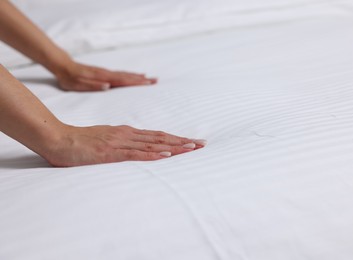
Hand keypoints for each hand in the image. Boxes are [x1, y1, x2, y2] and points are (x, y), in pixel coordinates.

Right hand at [46, 125, 205, 166]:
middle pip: (161, 138)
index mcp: (127, 132)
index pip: (157, 135)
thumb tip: (138, 147)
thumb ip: (122, 143)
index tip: (193, 142)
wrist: (59, 138)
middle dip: (183, 141)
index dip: (177, 138)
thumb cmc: (81, 141)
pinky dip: (153, 154)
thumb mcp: (106, 139)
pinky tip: (166, 154)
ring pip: (153, 144)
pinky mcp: (111, 152)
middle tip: (203, 144)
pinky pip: (136, 154)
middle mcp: (128, 134)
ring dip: (174, 147)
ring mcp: (120, 142)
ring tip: (192, 148)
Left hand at [54, 60, 156, 90]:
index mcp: (103, 78)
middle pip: (128, 76)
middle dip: (143, 79)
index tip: (148, 83)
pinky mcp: (105, 73)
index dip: (136, 82)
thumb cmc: (70, 78)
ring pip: (126, 74)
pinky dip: (131, 75)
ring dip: (139, 77)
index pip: (123, 80)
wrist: (63, 66)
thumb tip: (107, 86)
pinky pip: (121, 74)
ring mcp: (107, 73)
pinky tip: (135, 76)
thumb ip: (93, 85)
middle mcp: (108, 74)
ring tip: (150, 79)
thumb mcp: (78, 85)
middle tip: (156, 81)